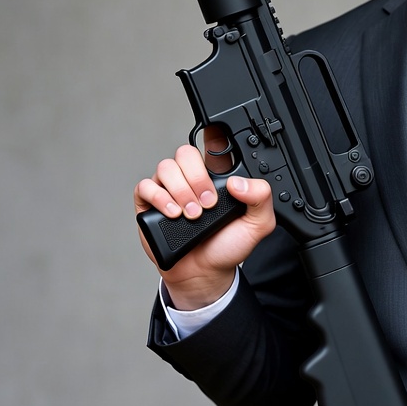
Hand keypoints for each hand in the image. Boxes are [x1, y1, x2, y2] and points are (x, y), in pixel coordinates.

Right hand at [133, 132, 274, 309]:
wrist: (204, 273)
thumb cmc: (228, 246)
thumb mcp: (258, 224)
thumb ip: (261, 198)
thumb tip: (238, 182)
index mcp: (219, 176)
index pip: (214, 144)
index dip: (213, 134)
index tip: (215, 132)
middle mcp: (192, 178)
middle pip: (185, 153)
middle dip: (197, 177)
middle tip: (208, 203)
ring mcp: (170, 189)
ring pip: (166, 167)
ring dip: (180, 190)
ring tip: (192, 214)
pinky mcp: (150, 204)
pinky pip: (145, 186)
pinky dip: (159, 197)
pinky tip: (173, 212)